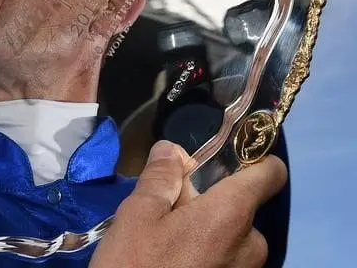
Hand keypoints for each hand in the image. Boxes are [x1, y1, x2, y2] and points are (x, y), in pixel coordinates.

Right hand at [89, 141, 287, 267]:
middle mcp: (251, 245)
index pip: (270, 174)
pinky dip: (204, 253)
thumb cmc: (136, 265)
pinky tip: (172, 261)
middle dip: (206, 202)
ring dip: (203, 231)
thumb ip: (161, 177)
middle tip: (165, 212)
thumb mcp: (138, 215)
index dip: (251, 158)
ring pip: (230, 236)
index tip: (221, 160)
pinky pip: (226, 260)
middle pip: (238, 206)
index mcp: (231, 215)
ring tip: (164, 242)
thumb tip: (173, 150)